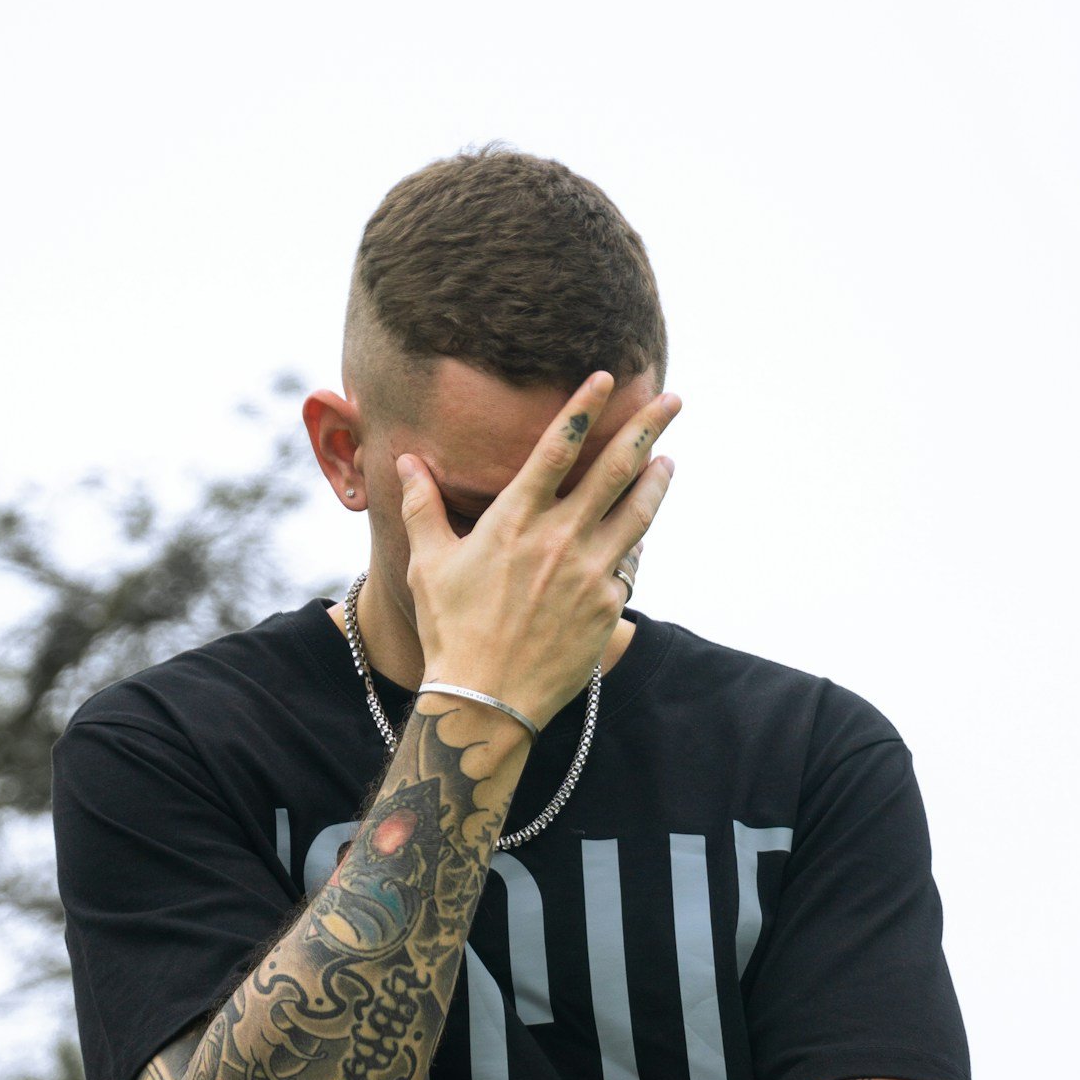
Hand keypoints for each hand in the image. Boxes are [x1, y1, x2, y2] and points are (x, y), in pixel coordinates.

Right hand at [397, 371, 678, 729]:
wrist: (486, 699)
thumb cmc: (450, 629)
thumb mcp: (428, 563)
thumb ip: (421, 506)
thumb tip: (407, 461)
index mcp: (515, 519)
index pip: (558, 447)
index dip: (585, 407)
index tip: (607, 379)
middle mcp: (559, 538)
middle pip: (615, 468)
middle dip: (646, 428)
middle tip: (671, 401)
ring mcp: (590, 572)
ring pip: (637, 513)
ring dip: (656, 481)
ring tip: (668, 460)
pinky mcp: (608, 605)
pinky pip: (627, 565)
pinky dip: (632, 545)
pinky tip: (636, 534)